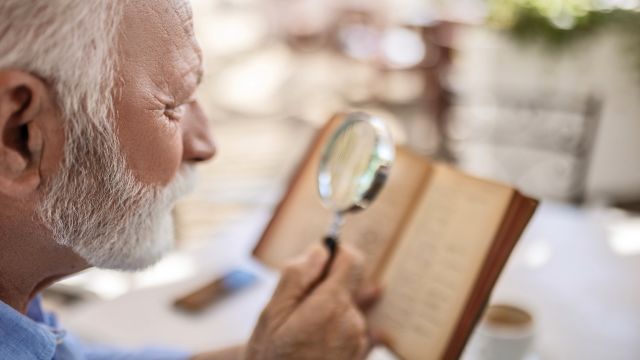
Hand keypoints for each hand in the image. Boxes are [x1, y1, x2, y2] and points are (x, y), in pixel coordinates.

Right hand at [246, 244, 379, 359]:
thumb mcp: (272, 316)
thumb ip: (296, 277)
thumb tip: (319, 250)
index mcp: (332, 305)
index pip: (352, 260)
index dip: (334, 254)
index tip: (316, 262)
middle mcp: (353, 321)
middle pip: (346, 284)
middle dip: (323, 286)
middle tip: (294, 306)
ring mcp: (358, 341)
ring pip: (346, 306)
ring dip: (326, 309)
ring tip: (300, 332)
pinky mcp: (358, 355)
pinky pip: (348, 328)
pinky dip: (332, 328)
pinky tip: (312, 344)